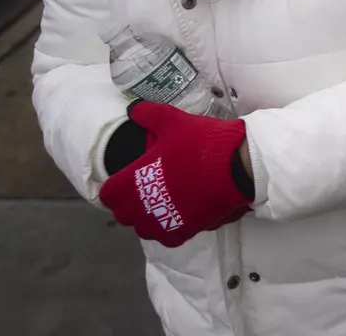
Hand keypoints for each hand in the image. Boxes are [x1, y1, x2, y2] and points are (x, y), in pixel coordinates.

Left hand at [98, 102, 249, 248]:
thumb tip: (134, 109)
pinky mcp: (181, 233)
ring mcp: (161, 223)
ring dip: (148, 217)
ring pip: (143, 228)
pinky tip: (180, 214)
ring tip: (163, 202)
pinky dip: (170, 228)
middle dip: (131, 202)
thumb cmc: (200, 143)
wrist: (237, 166)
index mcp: (131, 182)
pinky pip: (166, 237)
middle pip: (123, 213)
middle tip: (148, 188)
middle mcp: (140, 208)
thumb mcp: (173, 121)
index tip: (128, 178)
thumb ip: (149, 114)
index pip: (107, 194)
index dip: (116, 186)